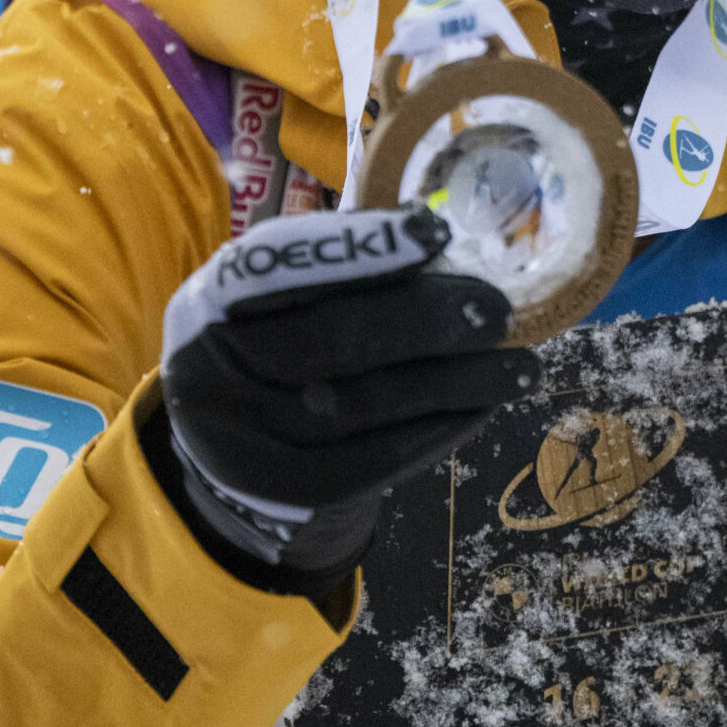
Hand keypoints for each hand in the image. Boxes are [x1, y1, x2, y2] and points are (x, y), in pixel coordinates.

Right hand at [155, 208, 537, 588]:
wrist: (240, 462)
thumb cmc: (278, 354)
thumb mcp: (279, 304)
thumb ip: (337, 272)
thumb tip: (435, 243)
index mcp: (206, 305)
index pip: (273, 266)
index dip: (355, 248)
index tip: (434, 232)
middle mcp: (210, 373)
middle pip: (326, 340)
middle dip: (423, 319)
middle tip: (497, 310)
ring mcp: (245, 442)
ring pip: (363, 405)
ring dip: (454, 383)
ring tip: (520, 367)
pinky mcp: (288, 494)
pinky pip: (376, 460)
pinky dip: (438, 430)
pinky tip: (482, 407)